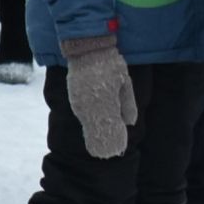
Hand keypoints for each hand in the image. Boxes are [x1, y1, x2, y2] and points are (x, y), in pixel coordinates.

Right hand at [61, 34, 137, 157]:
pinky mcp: (74, 98)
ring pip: (88, 123)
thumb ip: (127, 104)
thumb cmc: (111, 64)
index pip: (109, 127)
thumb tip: (129, 123)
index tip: (117, 150)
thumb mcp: (125, 83)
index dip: (114, 139)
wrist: (87, 49)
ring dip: (94, 134)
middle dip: (103, 141)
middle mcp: (90, 105)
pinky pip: (82, 115)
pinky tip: (91, 128)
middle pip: (96, 128)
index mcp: (106, 101)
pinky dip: (88, 123)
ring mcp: (79, 103)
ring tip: (98, 147)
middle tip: (109, 154)